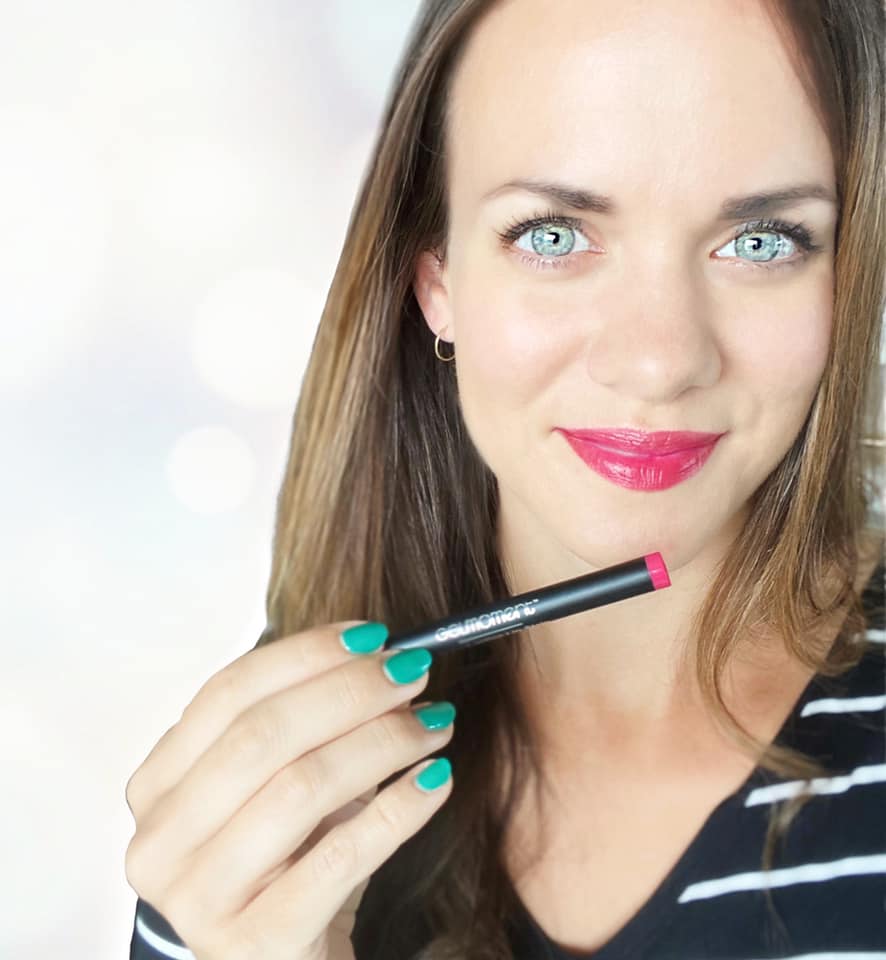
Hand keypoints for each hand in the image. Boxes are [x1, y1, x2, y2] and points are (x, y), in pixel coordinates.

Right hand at [124, 621, 454, 959]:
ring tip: (434, 724)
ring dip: (383, 742)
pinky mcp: (256, 944)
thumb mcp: (277, 783)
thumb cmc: (286, 862)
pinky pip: (341, 858)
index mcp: (158, 785)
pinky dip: (399, 808)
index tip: (373, 635)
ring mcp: (200, 899)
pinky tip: (436, 779)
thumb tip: (379, 653)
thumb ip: (305, 720)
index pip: (228, 692)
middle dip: (351, 691)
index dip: (306, 654)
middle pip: (262, 735)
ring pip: (300, 788)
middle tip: (413, 673)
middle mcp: (161, 841)